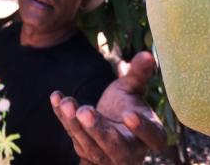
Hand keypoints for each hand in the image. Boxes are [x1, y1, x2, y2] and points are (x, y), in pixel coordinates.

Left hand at [51, 51, 166, 164]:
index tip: (129, 114)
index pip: (151, 137)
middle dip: (99, 130)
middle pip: (116, 147)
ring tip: (67, 103)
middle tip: (85, 112)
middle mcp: (131, 153)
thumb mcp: (134, 88)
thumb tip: (146, 55)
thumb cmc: (129, 104)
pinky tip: (57, 98)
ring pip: (90, 146)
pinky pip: (73, 137)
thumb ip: (139, 74)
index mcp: (152, 136)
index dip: (142, 128)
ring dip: (76, 125)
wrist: (111, 119)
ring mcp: (106, 158)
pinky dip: (63, 119)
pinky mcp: (85, 154)